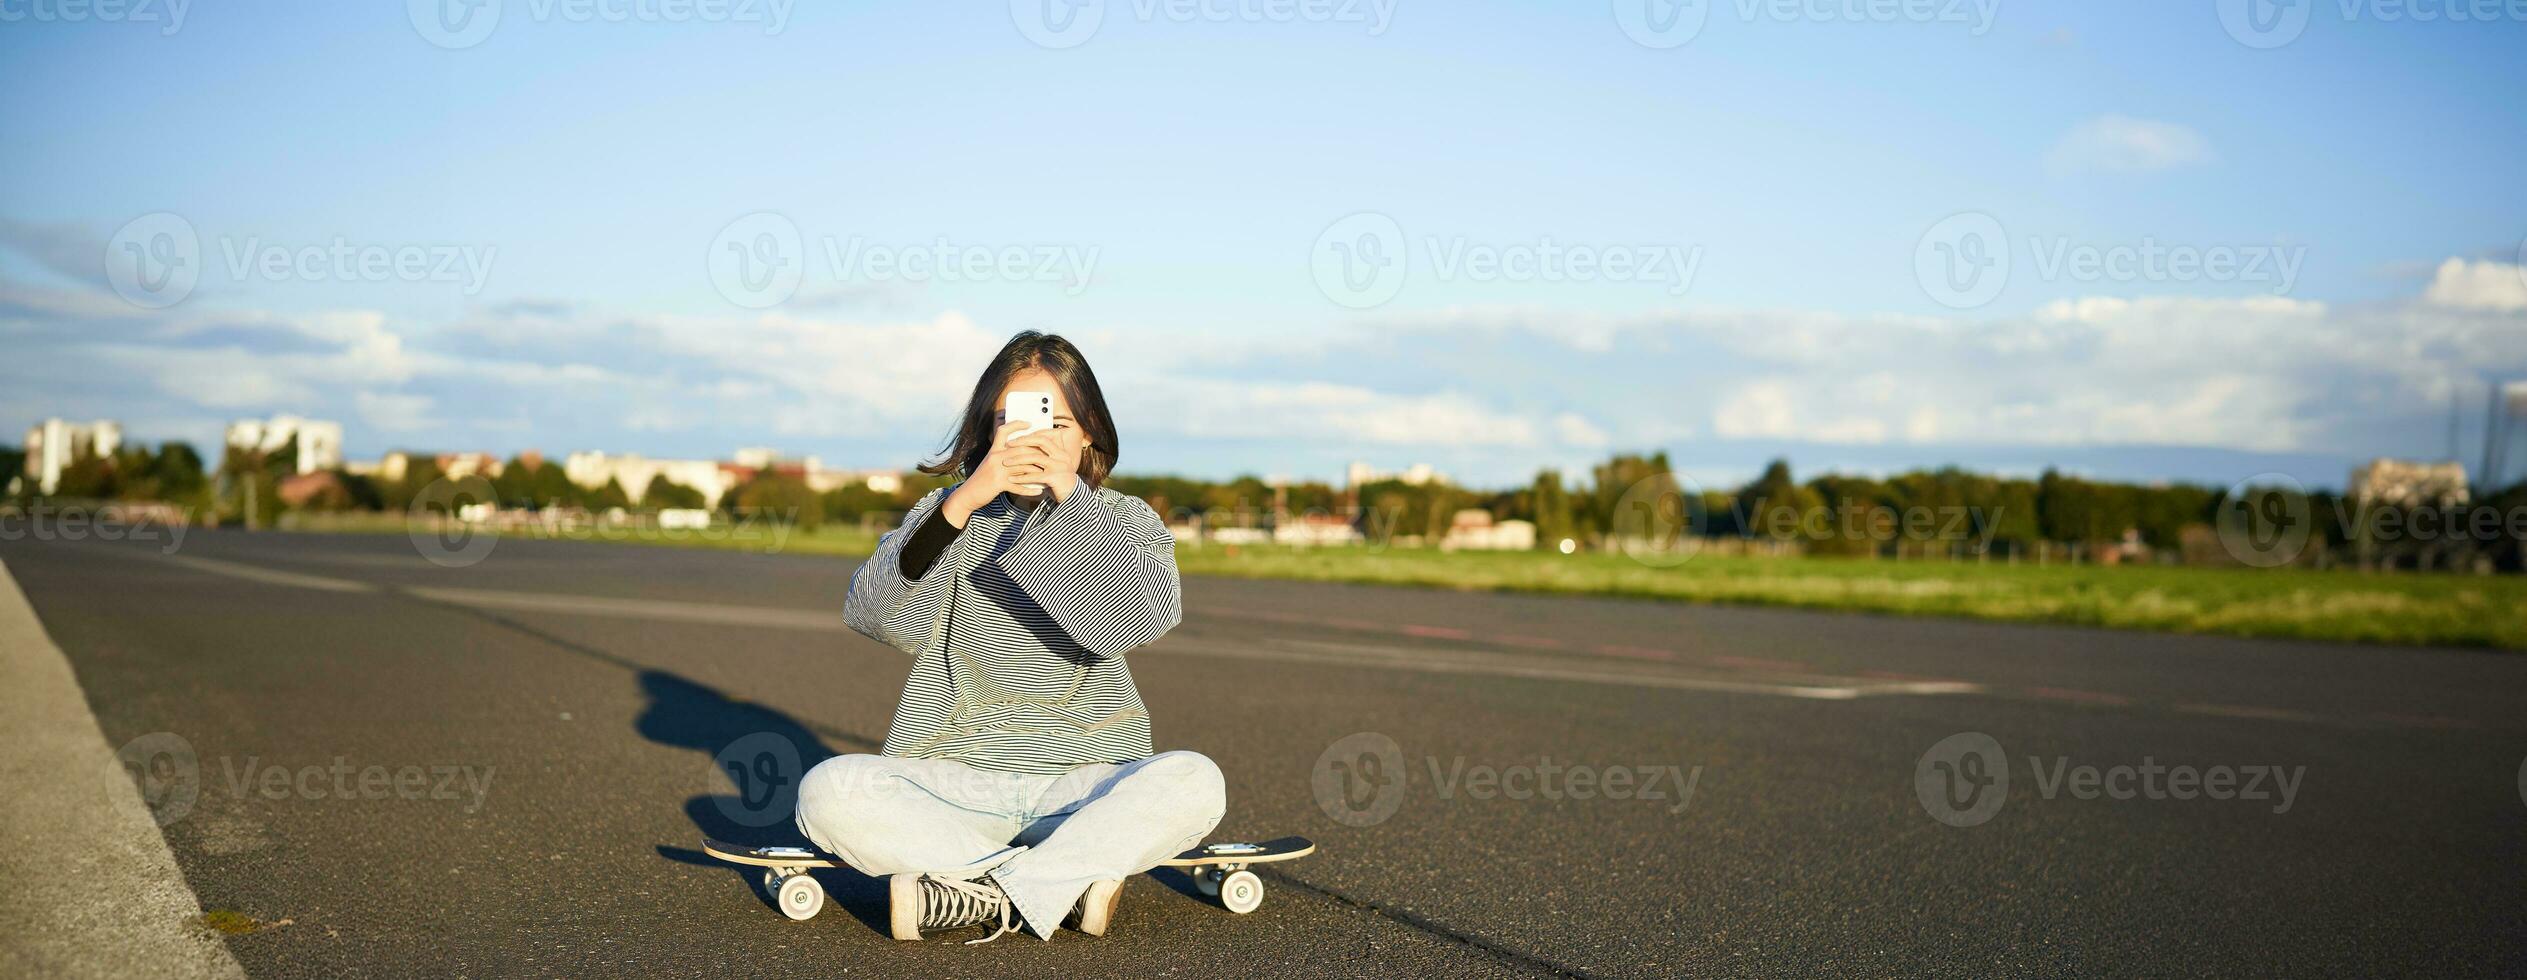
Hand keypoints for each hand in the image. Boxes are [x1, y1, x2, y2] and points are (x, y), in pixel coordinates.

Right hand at [942, 422, 1079, 524]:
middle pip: (1020, 448)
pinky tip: (1040, 491)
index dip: (1016, 424)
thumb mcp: (991, 463)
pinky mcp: (998, 483)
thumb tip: (1022, 453)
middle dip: (1037, 451)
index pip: (1003, 431)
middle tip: (1051, 454)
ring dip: (1038, 472)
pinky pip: (1018, 486)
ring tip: (1050, 474)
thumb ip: (1004, 456)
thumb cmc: (982, 479)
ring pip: (1022, 467)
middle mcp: (995, 457)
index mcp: (994, 450)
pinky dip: (1030, 489)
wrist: (968, 494)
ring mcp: (997, 470)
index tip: (1029, 423)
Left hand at [1005, 427, 1084, 501]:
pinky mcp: (1055, 478)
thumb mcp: (1055, 467)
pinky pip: (1035, 476)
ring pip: (1035, 458)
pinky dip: (1022, 477)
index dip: (1029, 436)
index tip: (1015, 438)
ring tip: (1006, 462)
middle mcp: (1061, 457)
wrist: (1072, 499)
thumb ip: (1046, 458)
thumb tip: (1028, 449)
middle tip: (1008, 444)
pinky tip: (1012, 479)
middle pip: (1041, 442)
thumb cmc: (1059, 484)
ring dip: (1018, 459)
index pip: (1044, 438)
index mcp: (1061, 452)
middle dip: (1022, 441)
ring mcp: (1059, 467)